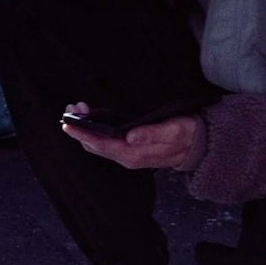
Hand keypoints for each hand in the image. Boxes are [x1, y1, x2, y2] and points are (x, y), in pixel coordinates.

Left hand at [64, 112, 204, 172]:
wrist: (197, 146)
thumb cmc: (185, 134)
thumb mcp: (172, 130)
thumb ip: (151, 134)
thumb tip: (129, 135)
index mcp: (134, 154)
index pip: (102, 145)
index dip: (83, 135)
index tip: (68, 124)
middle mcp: (127, 156)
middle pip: (95, 145)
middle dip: (80, 128)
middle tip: (72, 107)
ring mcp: (127, 154)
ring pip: (98, 144)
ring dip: (86, 128)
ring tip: (78, 108)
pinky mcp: (129, 148)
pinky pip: (106, 141)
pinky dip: (95, 129)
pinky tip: (92, 116)